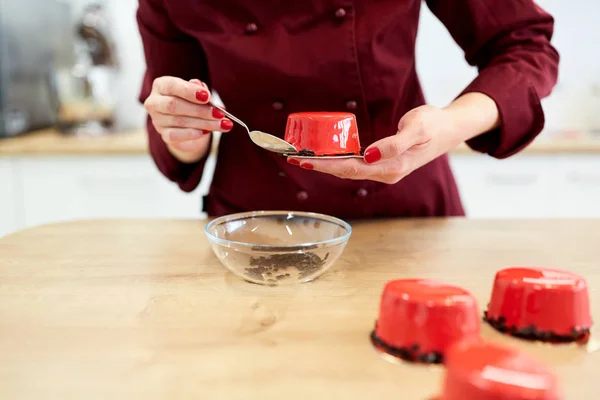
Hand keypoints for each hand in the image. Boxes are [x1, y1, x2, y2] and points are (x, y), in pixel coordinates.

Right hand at [144, 77, 233, 162]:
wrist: (188, 125)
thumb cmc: (193, 102)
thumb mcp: (197, 93)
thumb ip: (199, 89)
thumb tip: (202, 89)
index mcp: (161, 86)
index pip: (171, 86)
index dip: (189, 91)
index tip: (207, 96)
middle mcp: (155, 102)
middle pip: (174, 105)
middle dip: (200, 110)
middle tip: (220, 113)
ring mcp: (158, 121)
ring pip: (180, 121)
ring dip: (204, 123)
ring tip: (222, 124)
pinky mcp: (164, 135)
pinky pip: (177, 135)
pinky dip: (194, 133)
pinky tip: (207, 131)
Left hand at [287, 93, 499, 182]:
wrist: (450, 129)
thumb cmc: (434, 125)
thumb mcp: (417, 128)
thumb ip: (394, 143)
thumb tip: (369, 155)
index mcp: (391, 167)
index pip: (350, 168)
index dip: (325, 165)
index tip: (303, 160)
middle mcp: (385, 173)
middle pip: (345, 172)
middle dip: (318, 167)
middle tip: (292, 158)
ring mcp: (384, 171)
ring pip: (349, 170)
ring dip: (326, 166)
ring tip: (302, 159)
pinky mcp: (383, 164)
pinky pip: (356, 165)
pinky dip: (338, 161)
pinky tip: (325, 157)